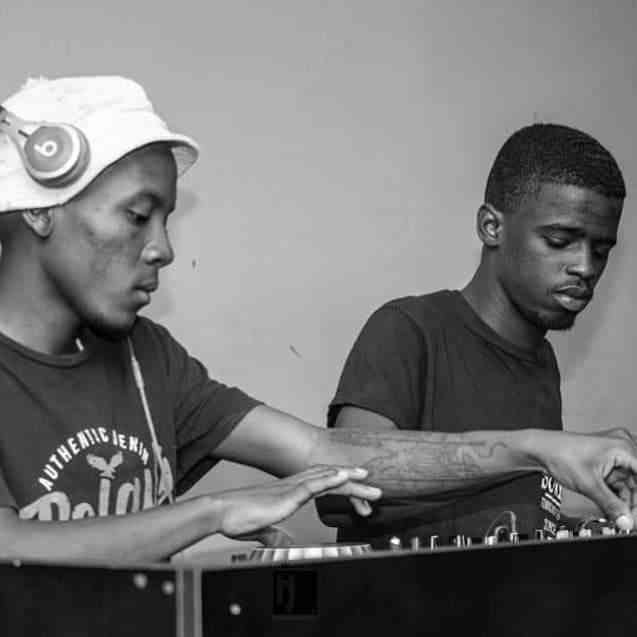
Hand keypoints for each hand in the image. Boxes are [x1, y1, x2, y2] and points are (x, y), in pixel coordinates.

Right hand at [214, 465, 381, 537]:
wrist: (221, 512)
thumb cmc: (237, 518)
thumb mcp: (262, 529)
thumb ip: (274, 534)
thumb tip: (281, 541)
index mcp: (288, 491)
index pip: (320, 484)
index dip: (339, 484)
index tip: (356, 489)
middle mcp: (292, 485)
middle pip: (328, 477)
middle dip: (351, 480)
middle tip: (372, 482)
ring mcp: (291, 487)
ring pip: (325, 477)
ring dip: (347, 477)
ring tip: (366, 477)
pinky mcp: (287, 494)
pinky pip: (313, 484)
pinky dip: (330, 479)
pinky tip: (342, 477)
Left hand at [540, 430, 636, 529]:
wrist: (541, 449)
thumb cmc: (559, 454)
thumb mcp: (588, 484)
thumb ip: (610, 505)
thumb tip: (626, 522)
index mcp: (622, 447)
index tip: (635, 515)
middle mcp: (621, 448)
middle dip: (632, 503)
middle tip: (628, 521)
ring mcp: (614, 456)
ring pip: (629, 485)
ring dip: (624, 502)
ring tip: (620, 518)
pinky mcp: (606, 464)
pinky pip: (619, 483)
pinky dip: (616, 497)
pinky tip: (613, 509)